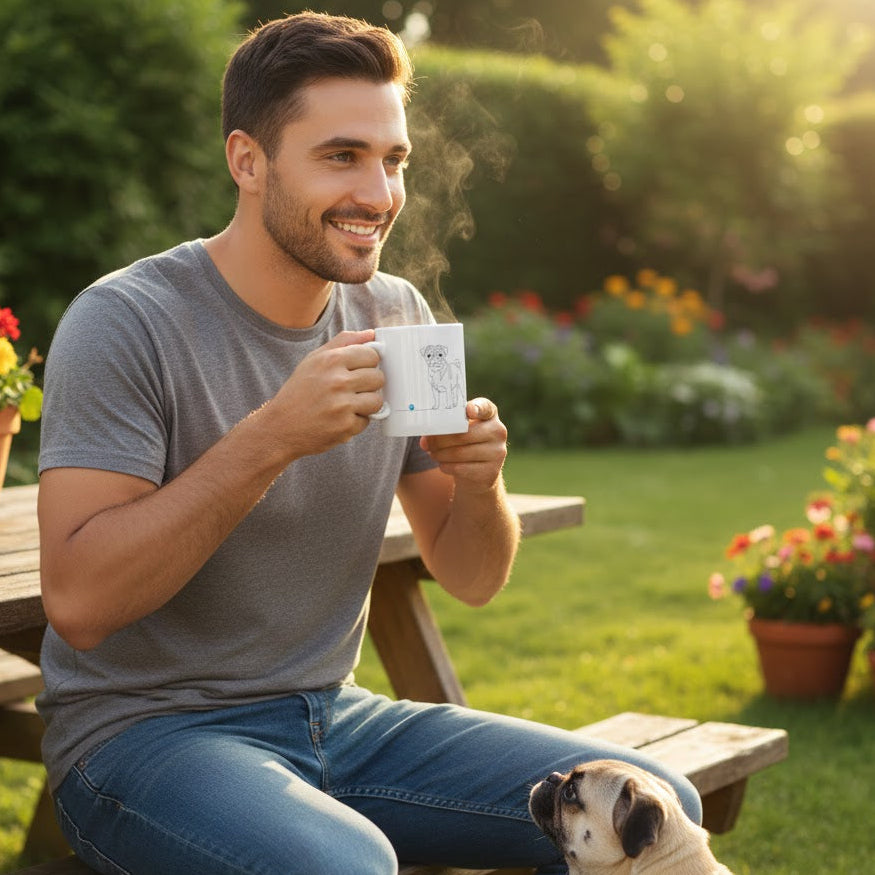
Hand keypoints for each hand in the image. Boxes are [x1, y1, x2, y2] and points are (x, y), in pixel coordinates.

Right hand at [268, 330, 385, 458]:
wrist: (280, 428)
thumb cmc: (298, 392)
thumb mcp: (314, 360)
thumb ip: (343, 342)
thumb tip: (371, 334)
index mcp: (331, 360)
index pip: (372, 355)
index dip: (368, 364)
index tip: (358, 371)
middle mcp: (337, 381)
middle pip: (378, 378)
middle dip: (369, 385)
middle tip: (352, 390)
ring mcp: (342, 405)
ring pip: (377, 401)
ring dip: (366, 405)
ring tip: (348, 405)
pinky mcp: (345, 426)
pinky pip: (366, 421)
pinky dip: (355, 422)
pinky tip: (339, 419)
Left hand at [419, 397, 507, 493]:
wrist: (479, 472)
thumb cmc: (466, 444)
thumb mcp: (459, 430)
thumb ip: (443, 429)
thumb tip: (425, 441)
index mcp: (490, 415)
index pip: (485, 408)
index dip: (477, 408)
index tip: (468, 410)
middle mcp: (498, 431)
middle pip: (463, 434)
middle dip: (440, 440)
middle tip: (428, 444)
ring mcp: (497, 452)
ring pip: (459, 453)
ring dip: (440, 454)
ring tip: (433, 454)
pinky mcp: (491, 472)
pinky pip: (461, 468)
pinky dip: (446, 466)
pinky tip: (442, 464)